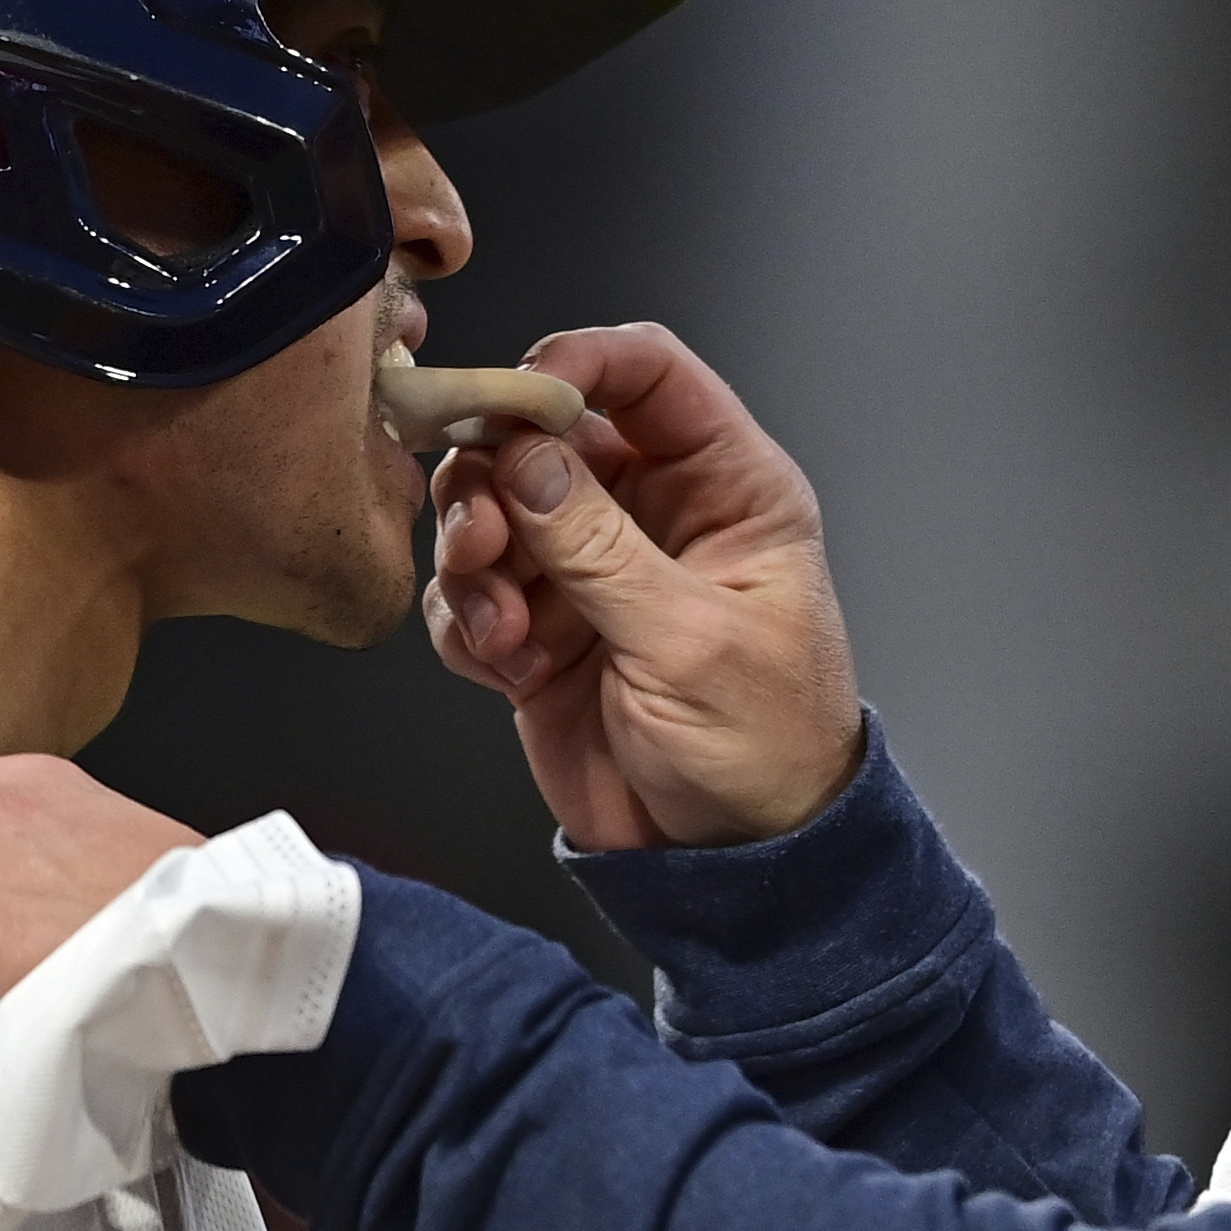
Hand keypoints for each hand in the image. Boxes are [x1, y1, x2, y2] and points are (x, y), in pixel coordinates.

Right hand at [420, 324, 866, 850]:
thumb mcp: (691, 643)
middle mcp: (653, 514)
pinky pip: (471, 593)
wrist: (731, 864)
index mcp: (727, 489)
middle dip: (496, 477)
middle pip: (545, 437)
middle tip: (484, 537)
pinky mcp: (539, 632)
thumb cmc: (764, 750)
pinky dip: (466, 622)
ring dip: (473, 557)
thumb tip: (528, 457)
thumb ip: (601, 548)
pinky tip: (500, 666)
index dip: (578, 365)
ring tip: (498, 625)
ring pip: (493, 510)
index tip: (515, 398)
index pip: (650, 375)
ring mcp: (590, 572)